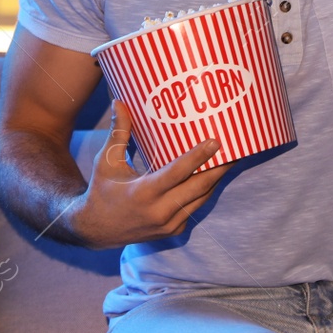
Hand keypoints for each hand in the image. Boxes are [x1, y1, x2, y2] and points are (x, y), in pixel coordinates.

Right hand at [68, 102, 229, 248]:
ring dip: (215, 179)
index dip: (199, 157)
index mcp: (143, 193)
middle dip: (219, 167)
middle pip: (199, 186)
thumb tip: (120, 101)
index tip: (216, 141)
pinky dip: (204, 191)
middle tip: (237, 148)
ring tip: (231, 158)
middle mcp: (159, 212)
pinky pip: (195, 208)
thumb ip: (118, 132)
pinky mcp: (173, 230)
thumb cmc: (101, 191)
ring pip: (201, 198)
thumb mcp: (106, 162)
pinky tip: (212, 175)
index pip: (178, 172)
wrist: (95, 231)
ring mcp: (169, 224)